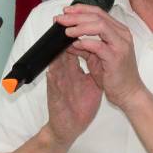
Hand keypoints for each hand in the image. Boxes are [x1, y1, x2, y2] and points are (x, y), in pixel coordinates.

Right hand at [44, 27, 102, 145]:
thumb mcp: (90, 82)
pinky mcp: (54, 97)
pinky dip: (53, 77)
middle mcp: (63, 74)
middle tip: (68, 26)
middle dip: (65, 39)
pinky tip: (52, 71)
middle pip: (61, 52)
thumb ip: (92, 65)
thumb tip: (100, 49)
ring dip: (56, 55)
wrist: (72, 127)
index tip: (85, 25)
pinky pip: (52, 86)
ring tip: (59, 42)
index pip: (73, 47)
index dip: (77, 35)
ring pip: (54, 66)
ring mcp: (57, 85)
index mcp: (71, 69)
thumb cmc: (81, 105)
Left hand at [57, 6, 144, 109]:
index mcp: (118, 31)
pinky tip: (75, 45)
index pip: (99, 12)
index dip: (81, 9)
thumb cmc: (115, 75)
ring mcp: (120, 45)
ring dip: (80, 26)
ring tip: (66, 31)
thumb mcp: (96, 58)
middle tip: (61, 19)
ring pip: (99, 26)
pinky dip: (85, 43)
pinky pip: (99, 46)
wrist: (128, 93)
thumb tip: (67, 39)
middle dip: (76, 16)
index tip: (66, 11)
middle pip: (97, 16)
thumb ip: (83, 47)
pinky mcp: (116, 58)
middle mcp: (122, 35)